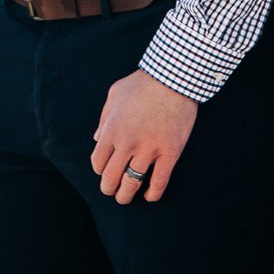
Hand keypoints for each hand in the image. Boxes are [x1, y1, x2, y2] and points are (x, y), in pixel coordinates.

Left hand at [90, 69, 196, 203]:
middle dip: (109, 188)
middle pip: (111, 178)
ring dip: (126, 195)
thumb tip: (97, 139)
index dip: (100, 171)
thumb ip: (104, 118)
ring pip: (132, 183)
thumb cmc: (144, 82)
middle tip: (113, 191)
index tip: (106, 171)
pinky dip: (153, 193)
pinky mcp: (170, 151)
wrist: (176, 76)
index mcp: (112, 130)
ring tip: (126, 197)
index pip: (98, 164)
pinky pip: (159, 181)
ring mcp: (149, 148)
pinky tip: (150, 196)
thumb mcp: (115, 94)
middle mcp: (127, 143)